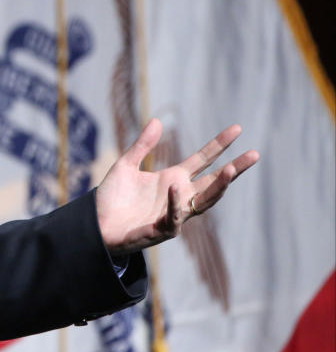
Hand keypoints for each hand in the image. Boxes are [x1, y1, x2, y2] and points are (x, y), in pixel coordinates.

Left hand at [95, 118, 259, 254]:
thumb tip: (158, 120)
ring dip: (218, 188)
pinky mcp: (160, 231)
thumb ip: (142, 146)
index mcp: (173, 179)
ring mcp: (173, 215)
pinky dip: (175, 204)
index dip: (219, 145)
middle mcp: (179, 196)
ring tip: (231, 170)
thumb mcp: (126, 165)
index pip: (203, 160)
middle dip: (235, 169)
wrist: (97, 225)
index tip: (237, 129)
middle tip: (255, 154)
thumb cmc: (113, 198)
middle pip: (214, 182)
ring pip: (203, 202)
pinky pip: (173, 219)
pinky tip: (175, 187)